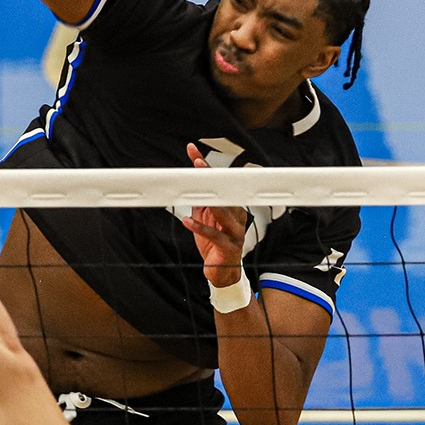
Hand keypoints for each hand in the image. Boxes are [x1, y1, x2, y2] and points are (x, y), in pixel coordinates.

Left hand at [180, 143, 248, 286]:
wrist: (222, 272)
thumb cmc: (214, 245)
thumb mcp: (204, 219)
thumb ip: (199, 202)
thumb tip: (188, 183)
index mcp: (231, 206)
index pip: (219, 182)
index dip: (206, 167)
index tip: (193, 152)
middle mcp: (236, 216)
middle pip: (224, 192)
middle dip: (210, 176)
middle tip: (197, 164)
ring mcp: (235, 231)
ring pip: (223, 211)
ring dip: (209, 198)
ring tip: (196, 188)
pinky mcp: (229, 246)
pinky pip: (214, 234)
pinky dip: (200, 227)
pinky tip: (188, 220)